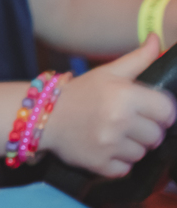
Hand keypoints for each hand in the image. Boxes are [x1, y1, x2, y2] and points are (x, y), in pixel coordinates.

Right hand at [43, 35, 176, 176]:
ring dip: (131, 146)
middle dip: (146, 130)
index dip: (160, 111)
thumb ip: (138, 58)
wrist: (41, 116)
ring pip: (142, 153)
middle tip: (125, 122)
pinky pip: (126, 168)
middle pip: (157, 135)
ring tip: (113, 134)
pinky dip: (118, 162)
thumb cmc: (79, 93)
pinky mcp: (100, 165)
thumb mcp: (107, 72)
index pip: (168, 111)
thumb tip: (157, 38)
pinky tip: (105, 148)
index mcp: (125, 95)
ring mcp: (109, 145)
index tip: (147, 110)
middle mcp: (119, 121)